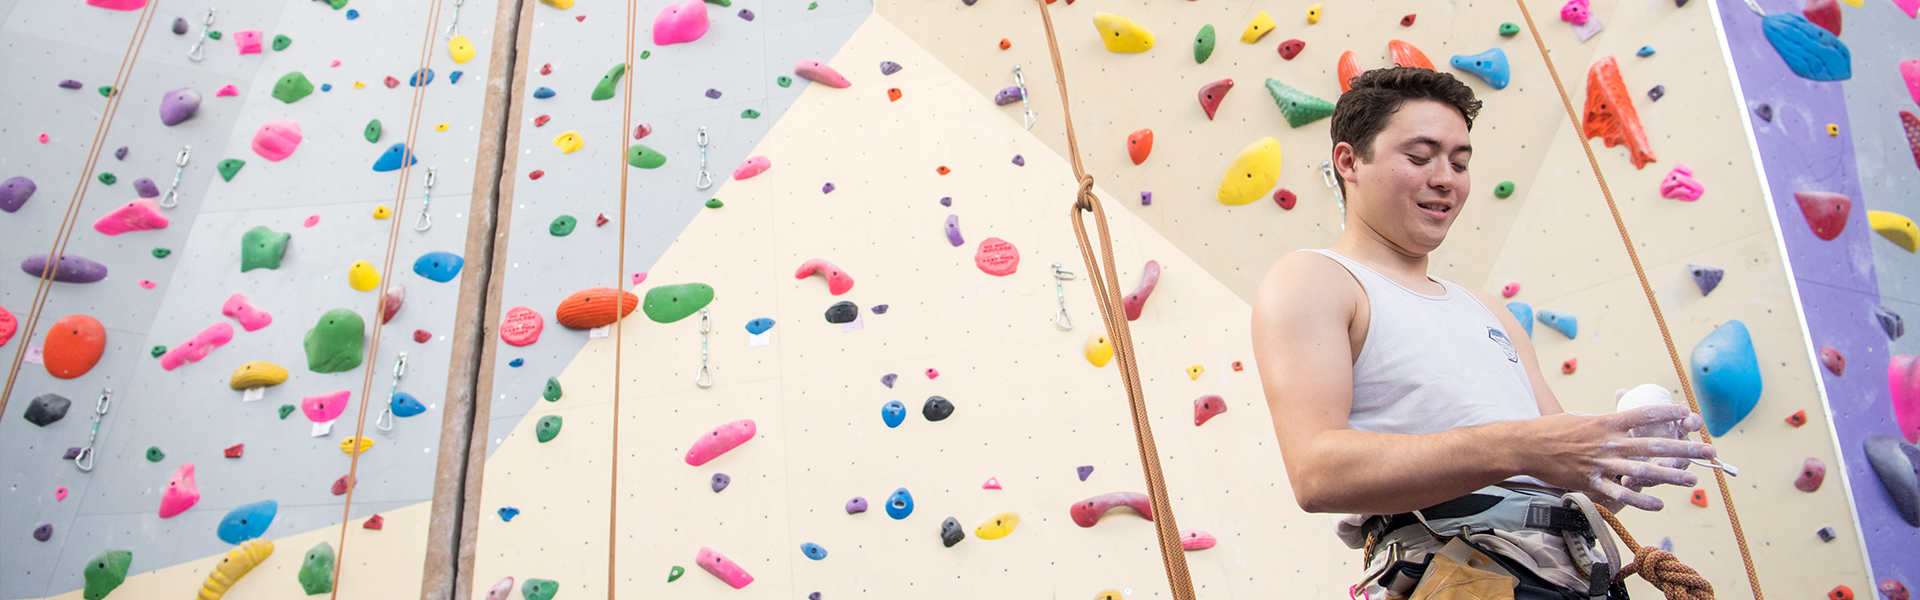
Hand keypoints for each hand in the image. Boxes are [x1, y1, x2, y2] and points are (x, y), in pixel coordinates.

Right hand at [1518, 405, 1715, 510]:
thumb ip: (1604, 421)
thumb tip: (1620, 418)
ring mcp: (1601, 463)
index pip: (1645, 415)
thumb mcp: (1581, 417)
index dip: (1670, 414)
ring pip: (1643, 470)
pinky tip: (1659, 503)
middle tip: (1708, 450)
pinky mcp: (1591, 481)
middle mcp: (1608, 442)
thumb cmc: (1552, 429)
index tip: (1689, 414)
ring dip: (1670, 476)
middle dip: (1685, 448)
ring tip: (1693, 479)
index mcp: (1606, 422)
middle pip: (1654, 444)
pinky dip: (1640, 499)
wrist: (1526, 446)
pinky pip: (1620, 493)